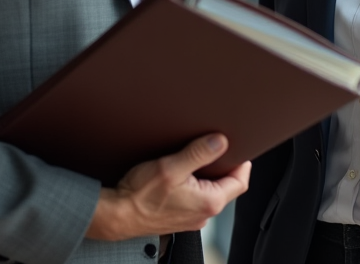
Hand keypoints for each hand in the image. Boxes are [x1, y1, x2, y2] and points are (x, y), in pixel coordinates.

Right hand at [86, 133, 250, 240]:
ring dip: (208, 176)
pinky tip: (182, 176)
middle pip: (227, 186)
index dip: (242, 162)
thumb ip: (199, 153)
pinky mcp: (181, 218)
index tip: (239, 147)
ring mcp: (193, 218)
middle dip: (224, 167)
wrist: (118, 215)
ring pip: (211, 192)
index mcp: (210, 202)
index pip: (240, 181)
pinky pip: (197, 199)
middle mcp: (204, 214)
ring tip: (197, 160)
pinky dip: (195, 186)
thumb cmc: (140, 196)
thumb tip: (221, 141)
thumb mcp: (171, 167)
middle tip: (216, 148)